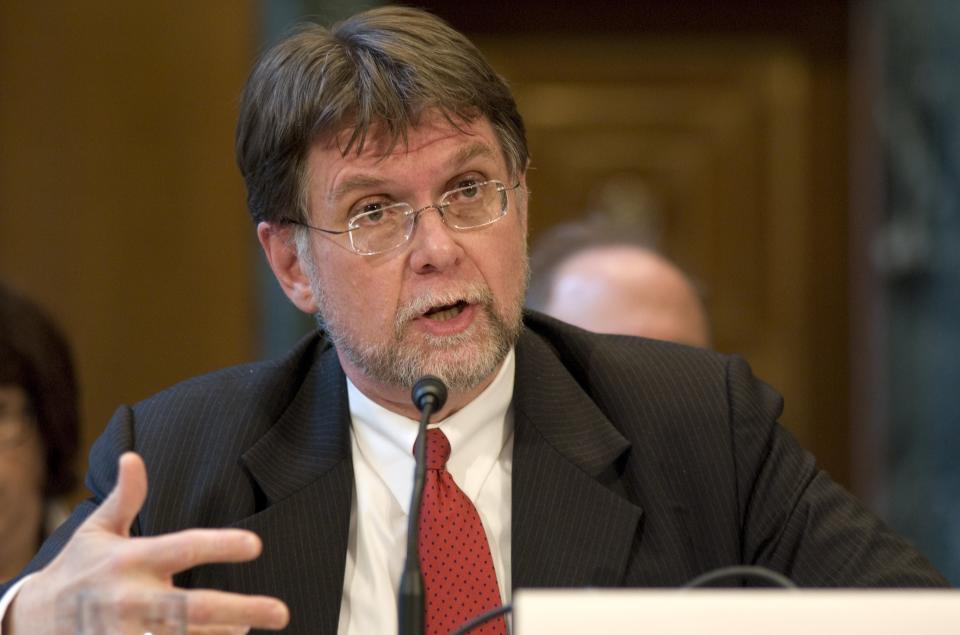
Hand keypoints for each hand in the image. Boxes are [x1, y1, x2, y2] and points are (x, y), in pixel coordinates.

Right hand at [5, 452, 288, 634]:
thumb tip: (134, 456)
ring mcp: (126, 633)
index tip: (255, 545)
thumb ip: (124, 498)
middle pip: (192, 608)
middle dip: (239, 611)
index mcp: (131, 560)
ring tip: (246, 628)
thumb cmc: (78, 569)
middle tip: (281, 613)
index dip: (220, 546)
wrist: (31, 621)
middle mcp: (132, 599)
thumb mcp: (96, 530)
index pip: (183, 549)